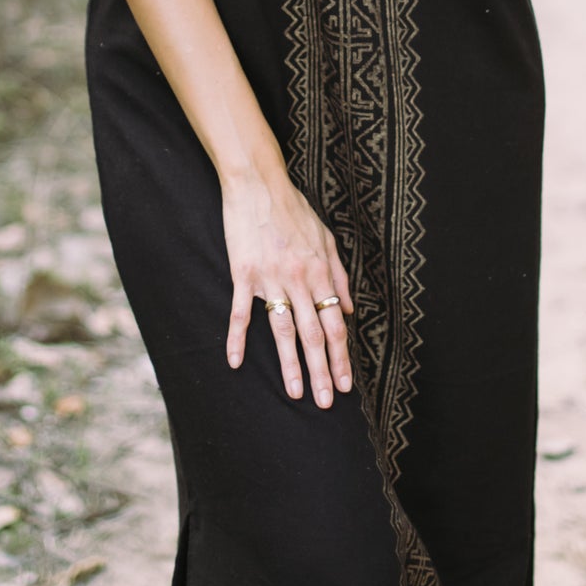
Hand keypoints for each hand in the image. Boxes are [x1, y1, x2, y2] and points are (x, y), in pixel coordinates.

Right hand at [222, 168, 353, 406]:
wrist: (258, 183)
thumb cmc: (293, 209)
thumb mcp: (326, 238)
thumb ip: (340, 275)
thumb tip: (350, 308)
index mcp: (320, 272)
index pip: (335, 324)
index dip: (342, 357)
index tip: (346, 384)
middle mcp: (299, 279)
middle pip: (314, 334)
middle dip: (322, 371)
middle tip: (326, 402)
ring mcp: (270, 278)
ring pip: (283, 330)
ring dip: (290, 365)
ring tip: (296, 393)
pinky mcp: (244, 274)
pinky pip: (241, 313)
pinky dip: (237, 339)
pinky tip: (235, 362)